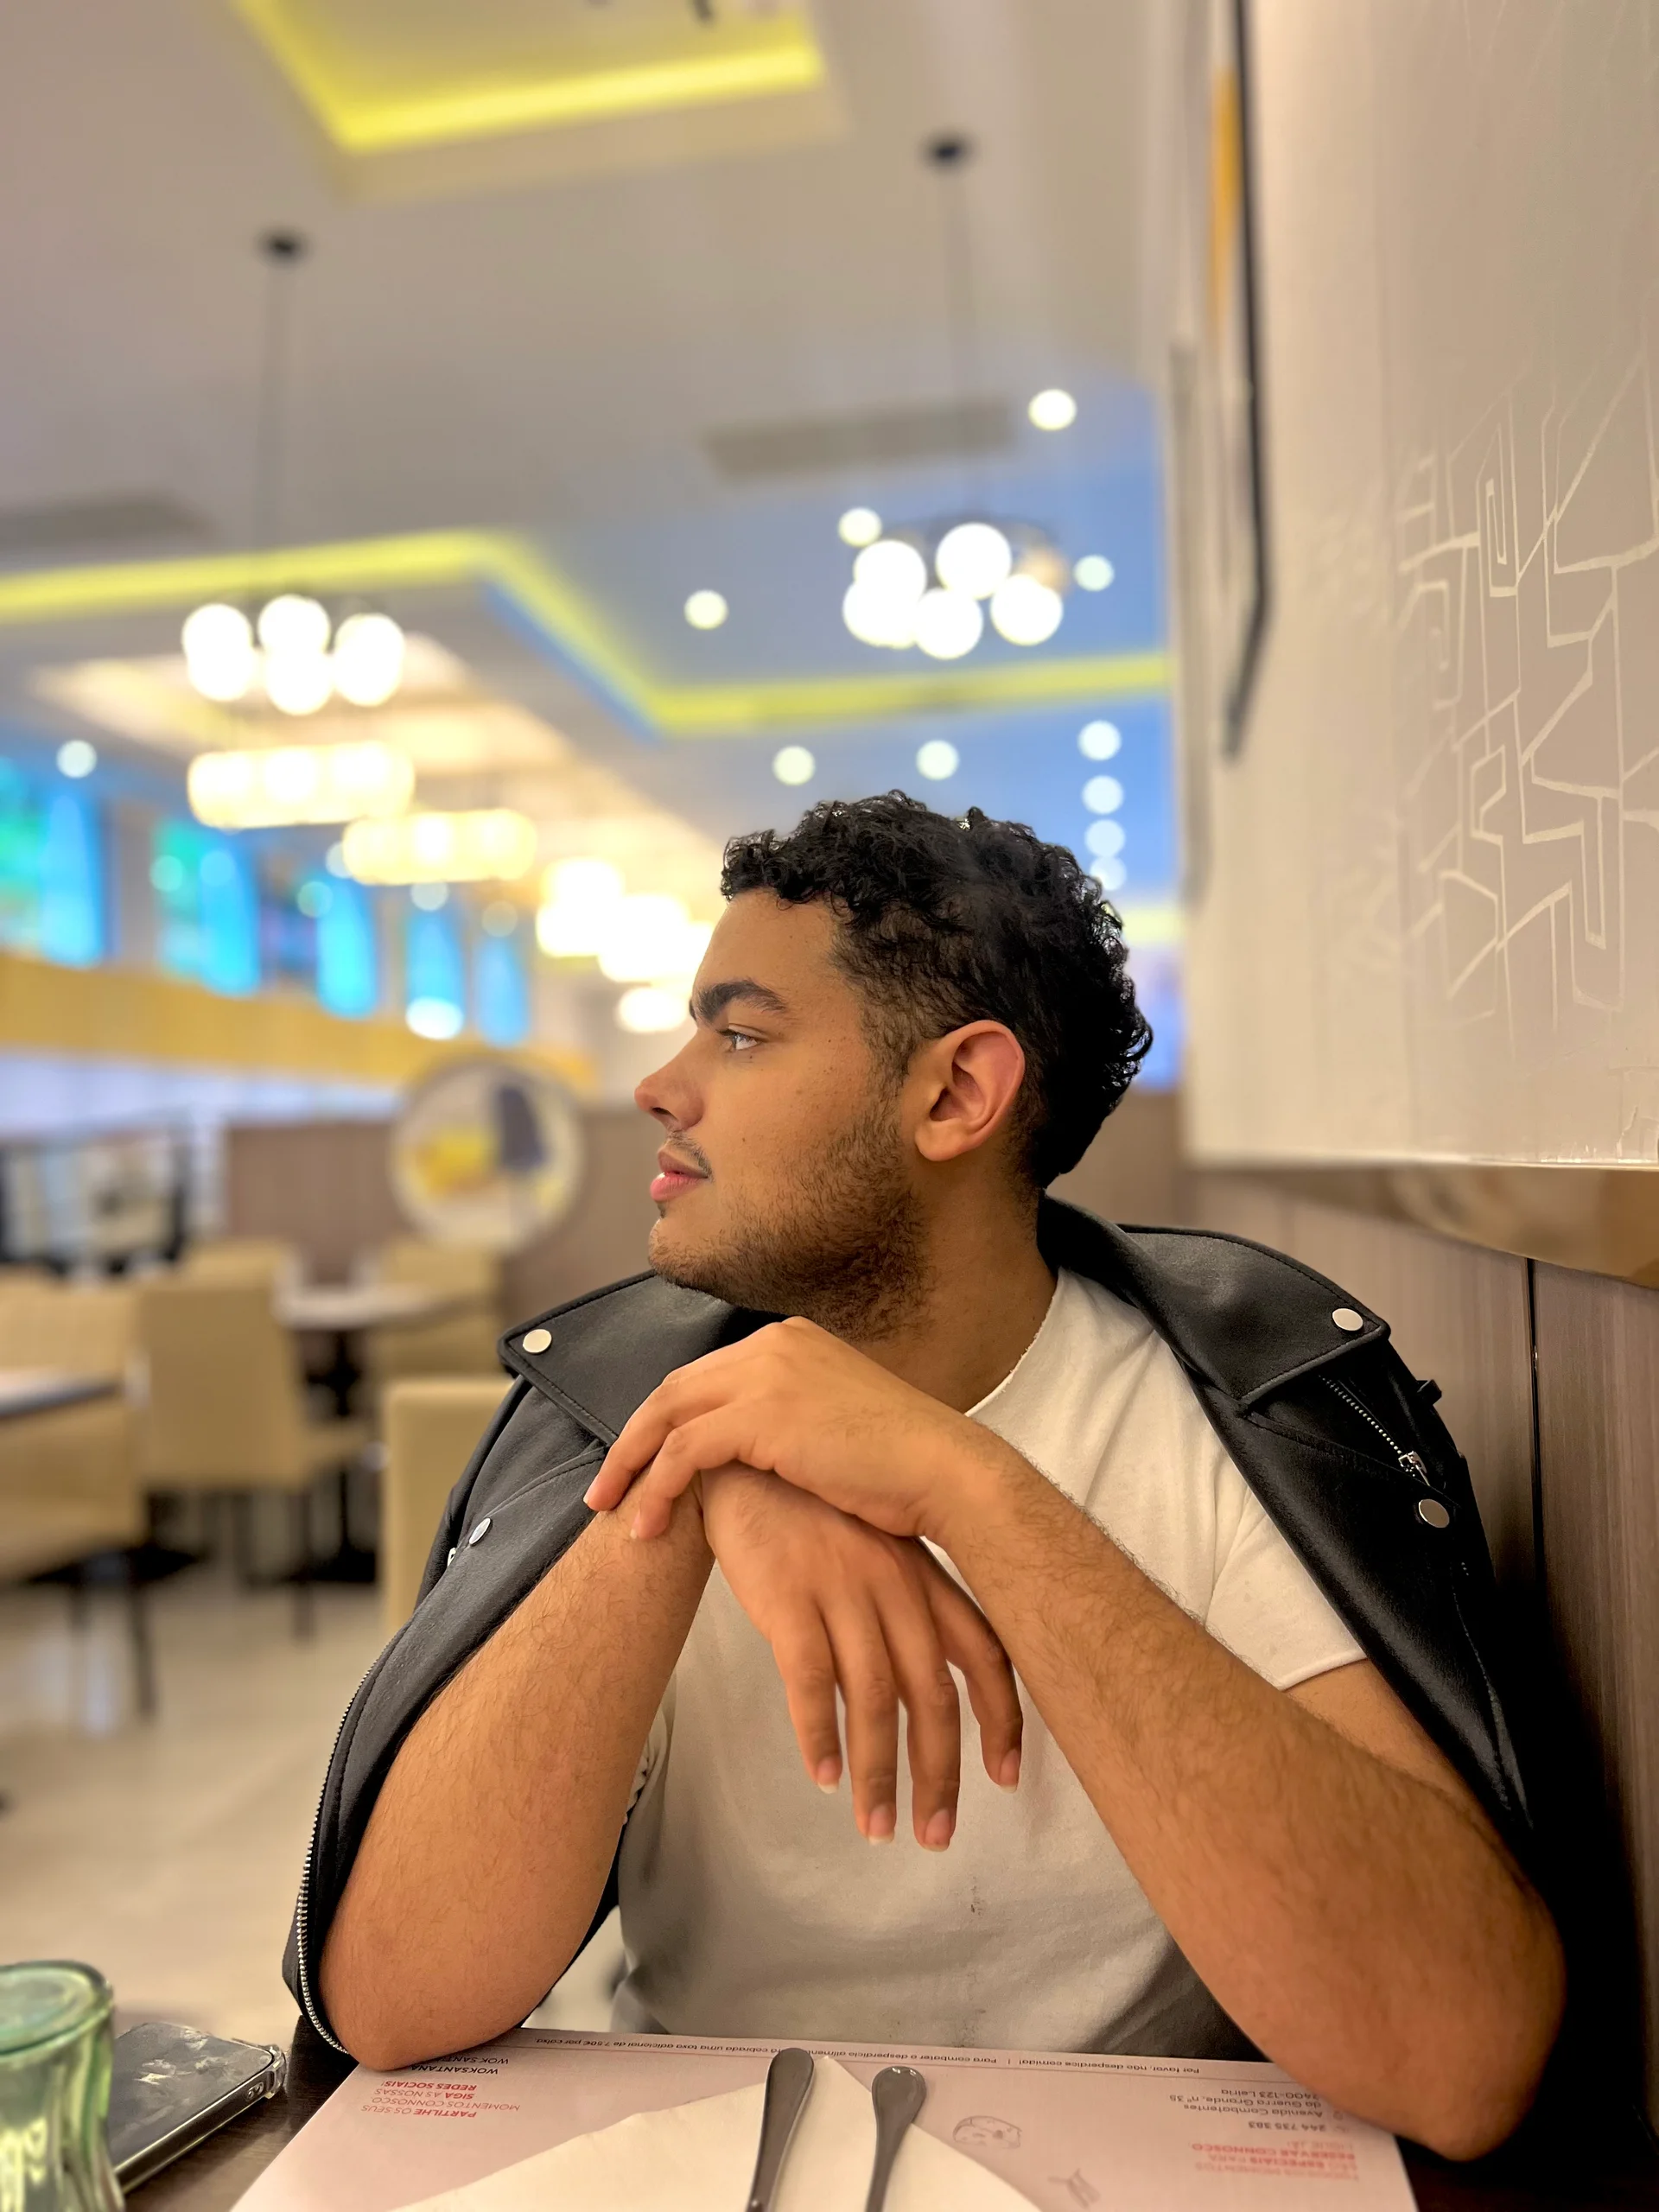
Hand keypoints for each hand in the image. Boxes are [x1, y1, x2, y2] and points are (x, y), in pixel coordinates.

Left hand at [584, 1317, 1017, 1544]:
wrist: (945, 1472)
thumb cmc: (904, 1465)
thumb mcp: (840, 1423)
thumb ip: (795, 1419)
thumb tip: (763, 1451)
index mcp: (791, 1341)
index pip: (706, 1376)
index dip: (666, 1421)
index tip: (643, 1463)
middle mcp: (773, 1345)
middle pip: (674, 1389)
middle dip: (631, 1441)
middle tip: (605, 1489)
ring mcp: (765, 1375)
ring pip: (667, 1417)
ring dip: (632, 1467)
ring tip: (612, 1512)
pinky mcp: (760, 1416)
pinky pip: (683, 1452)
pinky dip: (657, 1488)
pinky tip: (651, 1525)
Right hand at [700, 1465, 1022, 1845]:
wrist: (739, 1469)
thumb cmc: (808, 1519)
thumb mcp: (874, 1551)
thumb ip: (906, 1610)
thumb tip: (927, 1692)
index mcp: (922, 1575)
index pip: (983, 1655)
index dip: (1001, 1720)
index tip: (1006, 1778)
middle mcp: (894, 1584)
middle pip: (933, 1695)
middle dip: (939, 1774)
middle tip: (936, 1836)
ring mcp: (843, 1589)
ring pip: (876, 1699)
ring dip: (878, 1774)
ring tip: (877, 1828)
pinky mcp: (789, 1598)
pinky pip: (813, 1680)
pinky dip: (820, 1735)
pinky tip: (823, 1777)